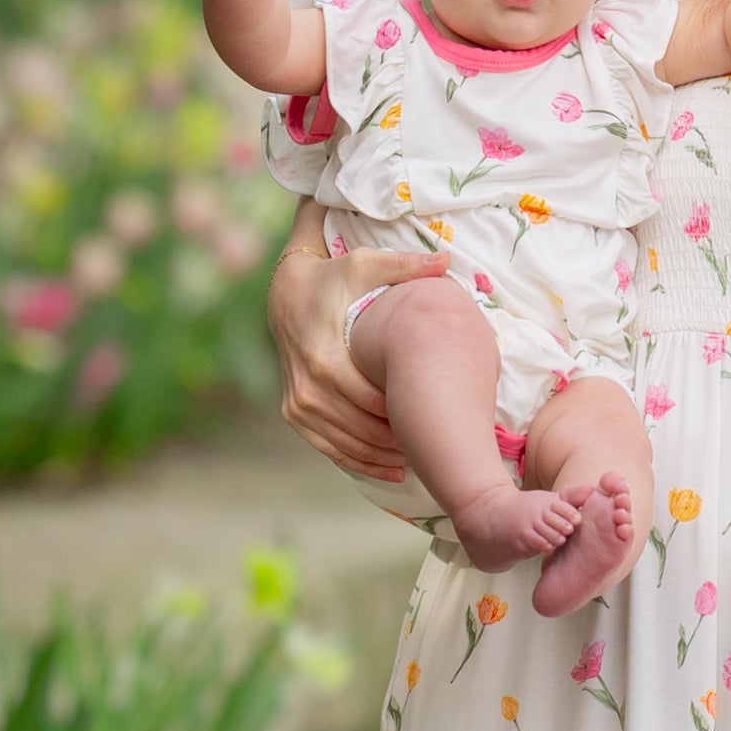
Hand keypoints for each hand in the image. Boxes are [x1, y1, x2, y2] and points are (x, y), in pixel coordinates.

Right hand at [266, 235, 448, 482]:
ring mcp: (298, 403)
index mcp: (325, 359)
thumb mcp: (363, 265)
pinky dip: (359, 461)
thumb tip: (446, 260)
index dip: (405, 414)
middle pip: (361, 429)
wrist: (284, 292)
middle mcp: (307, 387)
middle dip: (398, 441)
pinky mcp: (293, 412)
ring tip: (420, 462)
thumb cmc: (331, 278)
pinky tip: (391, 470)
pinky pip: (328, 447)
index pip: (372, 402)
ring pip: (345, 444)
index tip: (437, 419)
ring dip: (382, 458)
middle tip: (436, 446)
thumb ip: (403, 266)